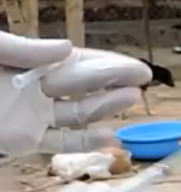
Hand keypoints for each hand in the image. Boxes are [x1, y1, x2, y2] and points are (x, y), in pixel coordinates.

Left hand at [0, 31, 152, 155]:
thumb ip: (23, 49)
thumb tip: (68, 48)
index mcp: (29, 63)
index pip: (75, 62)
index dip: (106, 63)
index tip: (136, 66)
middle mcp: (36, 90)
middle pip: (83, 86)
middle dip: (115, 80)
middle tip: (145, 77)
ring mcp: (33, 117)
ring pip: (78, 112)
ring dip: (107, 105)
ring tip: (133, 97)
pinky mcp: (26, 142)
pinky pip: (61, 143)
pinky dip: (86, 142)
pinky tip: (112, 136)